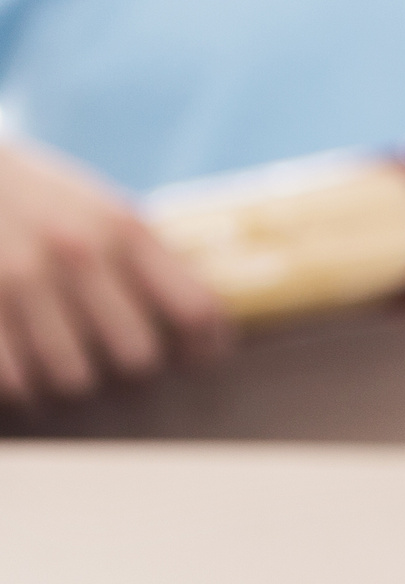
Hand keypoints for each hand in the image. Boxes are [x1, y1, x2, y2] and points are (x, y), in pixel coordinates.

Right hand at [0, 138, 227, 405]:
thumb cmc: (41, 197)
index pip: (194, 310)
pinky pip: (16, 381)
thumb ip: (148, 260)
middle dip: (131, 368)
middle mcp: (77, 254)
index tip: (196, 358)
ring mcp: (21, 280)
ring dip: (73, 378)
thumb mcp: (102, 208)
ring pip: (75, 379)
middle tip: (116, 359)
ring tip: (63, 361)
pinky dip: (23, 385)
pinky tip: (23, 368)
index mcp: (122, 229)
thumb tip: (206, 325)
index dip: (204, 347)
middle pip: (137, 358)